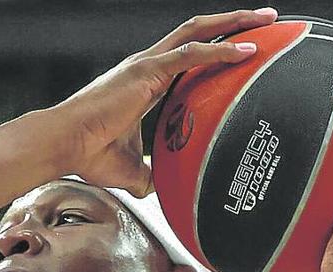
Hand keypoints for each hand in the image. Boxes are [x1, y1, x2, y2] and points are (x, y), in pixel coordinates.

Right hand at [52, 8, 277, 195]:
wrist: (64, 145)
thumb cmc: (87, 154)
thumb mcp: (129, 168)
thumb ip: (149, 174)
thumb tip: (161, 191)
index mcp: (143, 81)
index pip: (185, 53)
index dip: (213, 46)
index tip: (241, 47)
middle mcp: (146, 64)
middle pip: (197, 31)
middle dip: (233, 21)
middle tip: (266, 19)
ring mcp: (146, 64)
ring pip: (198, 31)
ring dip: (234, 23)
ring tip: (268, 19)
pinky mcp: (145, 71)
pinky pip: (191, 54)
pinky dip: (221, 50)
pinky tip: (247, 51)